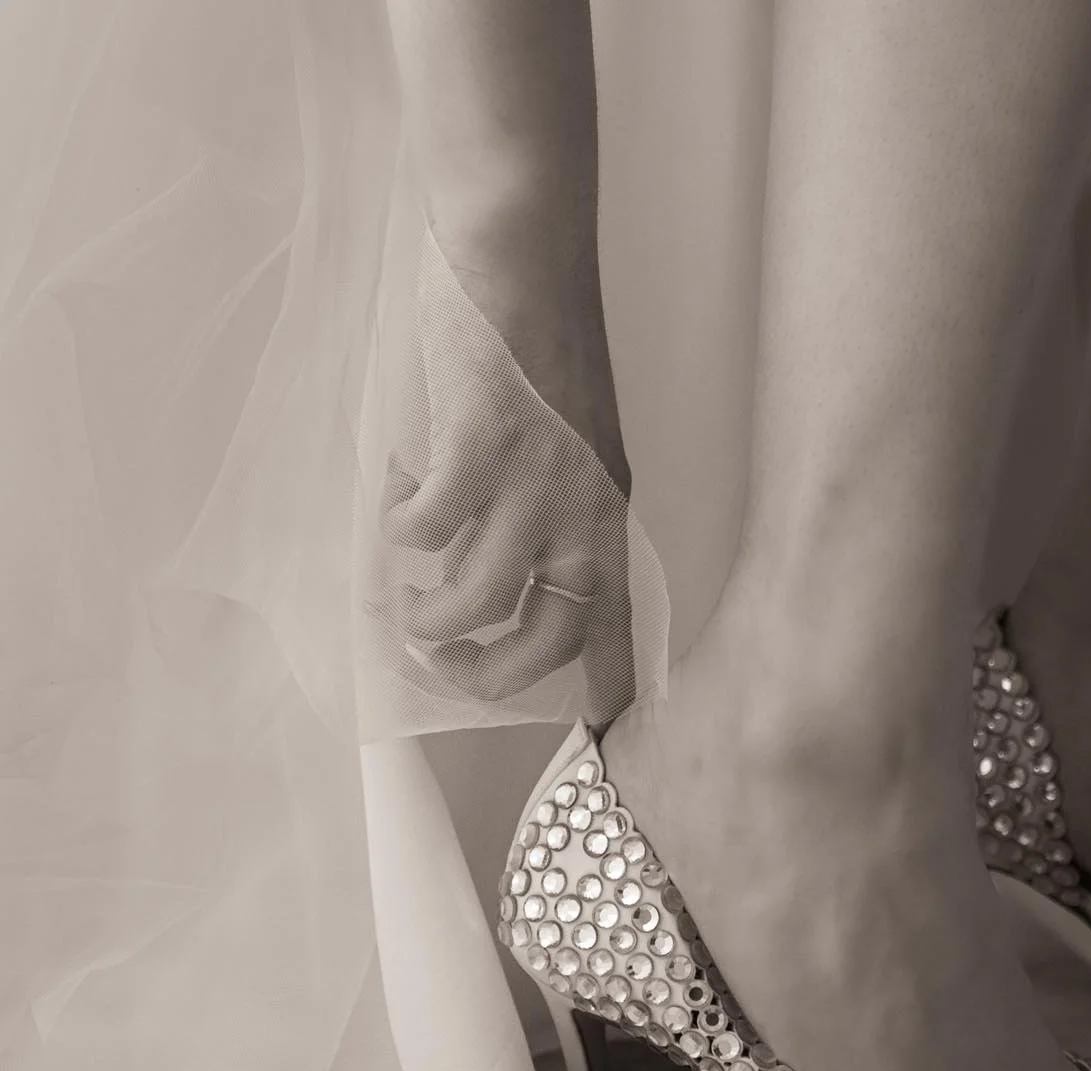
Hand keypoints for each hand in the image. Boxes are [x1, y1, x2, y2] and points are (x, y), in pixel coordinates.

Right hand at [373, 227, 636, 726]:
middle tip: (438, 668)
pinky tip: (394, 501)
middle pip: (547, 640)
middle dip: (486, 677)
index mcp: (610, 508)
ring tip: (400, 595)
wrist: (524, 241)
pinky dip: (400, 531)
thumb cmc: (539, 334)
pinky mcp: (482, 442)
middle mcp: (586, 506)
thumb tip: (509, 572)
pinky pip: (429, 528)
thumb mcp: (571, 436)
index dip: (608, 687)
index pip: (622, 624)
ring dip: (428, 616)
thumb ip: (553, 503)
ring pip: (479, 601)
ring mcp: (537, 478)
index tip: (591, 734)